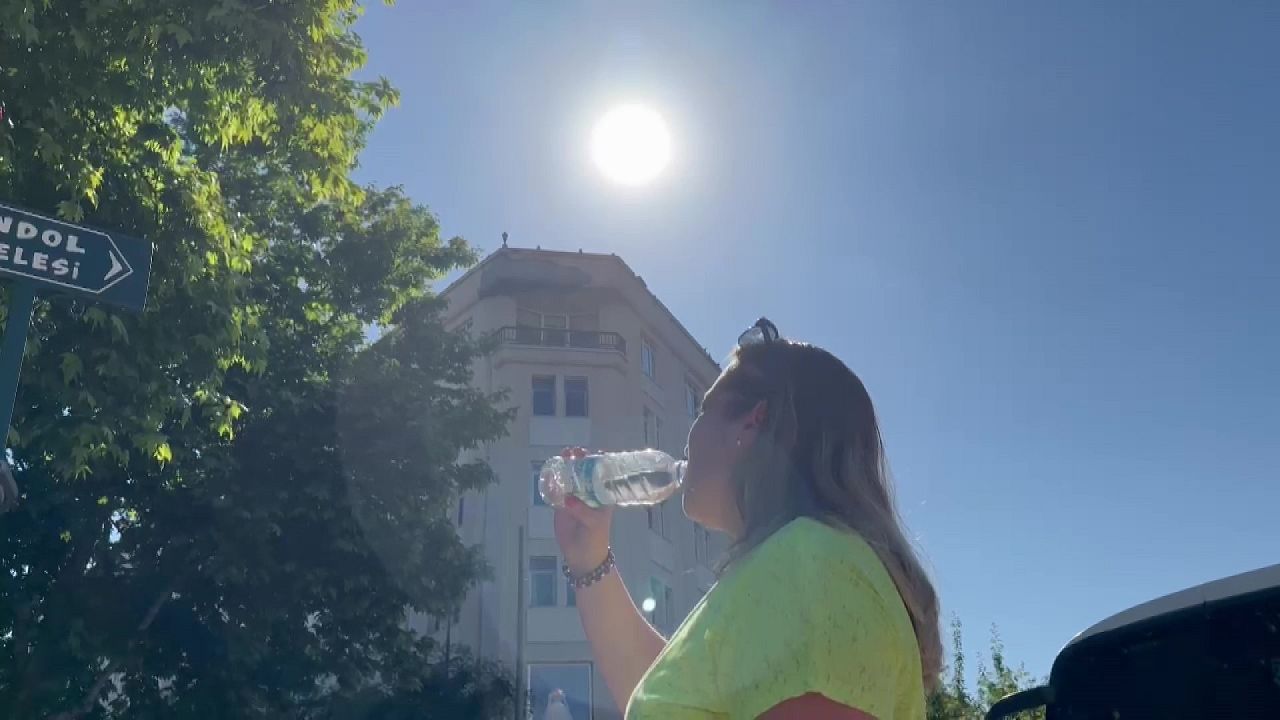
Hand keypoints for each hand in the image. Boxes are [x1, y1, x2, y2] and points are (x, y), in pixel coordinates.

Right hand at [552, 448, 613, 574]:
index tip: (589, 453)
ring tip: (561, 457)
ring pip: (569, 479)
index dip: (596, 461)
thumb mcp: (593, 524)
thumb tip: (567, 499)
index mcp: (603, 496)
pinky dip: (552, 482)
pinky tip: (549, 474)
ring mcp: (575, 498)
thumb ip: (582, 511)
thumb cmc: (595, 538)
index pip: (601, 474)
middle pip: (583, 472)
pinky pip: (556, 491)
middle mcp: (589, 494)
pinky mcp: (561, 506)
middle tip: (572, 452)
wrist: (582, 557)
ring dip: (565, 468)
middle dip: (578, 460)